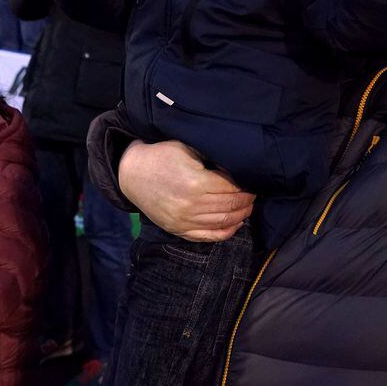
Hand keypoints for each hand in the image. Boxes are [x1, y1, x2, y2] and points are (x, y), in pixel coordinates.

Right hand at [119, 141, 253, 241]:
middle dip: (246, 201)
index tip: (253, 182)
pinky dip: (226, 232)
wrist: (132, 173)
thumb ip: (212, 160)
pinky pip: (209, 237)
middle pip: (230, 206)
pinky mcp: (179, 230)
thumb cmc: (162, 156)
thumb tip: (236, 170)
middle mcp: (192, 206)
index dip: (246, 186)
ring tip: (248, 207)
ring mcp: (185, 221)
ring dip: (241, 215)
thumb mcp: (188, 149)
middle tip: (254, 194)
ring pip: (223, 222)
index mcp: (196, 183)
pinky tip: (235, 224)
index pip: (232, 189)